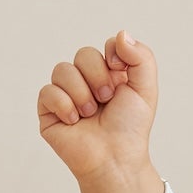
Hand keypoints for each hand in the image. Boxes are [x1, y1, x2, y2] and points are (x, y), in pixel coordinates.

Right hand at [37, 30, 165, 192]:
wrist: (115, 159)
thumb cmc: (130, 128)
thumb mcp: (145, 89)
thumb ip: (141, 57)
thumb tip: (120, 34)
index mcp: (109, 73)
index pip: (106, 46)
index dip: (114, 58)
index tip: (122, 78)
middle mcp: (86, 81)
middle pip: (83, 54)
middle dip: (98, 77)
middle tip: (106, 100)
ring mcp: (66, 94)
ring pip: (62, 70)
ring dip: (81, 93)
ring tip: (90, 114)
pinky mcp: (49, 111)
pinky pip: (47, 91)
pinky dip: (64, 105)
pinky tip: (74, 120)